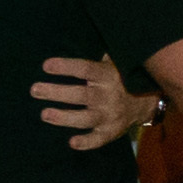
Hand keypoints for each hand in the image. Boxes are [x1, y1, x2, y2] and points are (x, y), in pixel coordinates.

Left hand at [35, 55, 149, 149]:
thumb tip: (80, 39)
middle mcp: (108, 95)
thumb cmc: (121, 78)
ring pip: (86, 117)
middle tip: (34, 90)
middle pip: (81, 95)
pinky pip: (99, 139)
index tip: (46, 66)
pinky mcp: (111, 131)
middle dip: (56, 92)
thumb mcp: (114, 63)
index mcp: (107, 76)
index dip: (66, 67)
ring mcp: (110, 115)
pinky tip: (72, 143)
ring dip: (64, 117)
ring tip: (44, 114)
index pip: (85, 69)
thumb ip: (99, 57)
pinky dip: (87, 142)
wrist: (148, 102)